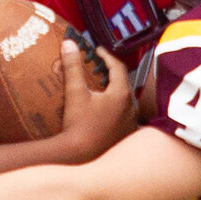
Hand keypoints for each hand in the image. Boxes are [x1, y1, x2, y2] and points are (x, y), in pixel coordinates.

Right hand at [57, 36, 136, 161]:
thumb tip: (69, 43)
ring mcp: (131, 123)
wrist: (80, 156)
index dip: (106, 56)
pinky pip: (125, 116)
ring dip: (116, 92)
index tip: (96, 51)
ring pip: (127, 101)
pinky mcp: (126, 136)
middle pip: (124, 83)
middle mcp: (132, 108)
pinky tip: (106, 112)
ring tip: (102, 89)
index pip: (117, 67)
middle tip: (99, 68)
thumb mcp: (75, 93)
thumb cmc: (78, 125)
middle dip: (112, 74)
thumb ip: (73, 67)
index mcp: (121, 94)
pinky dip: (117, 109)